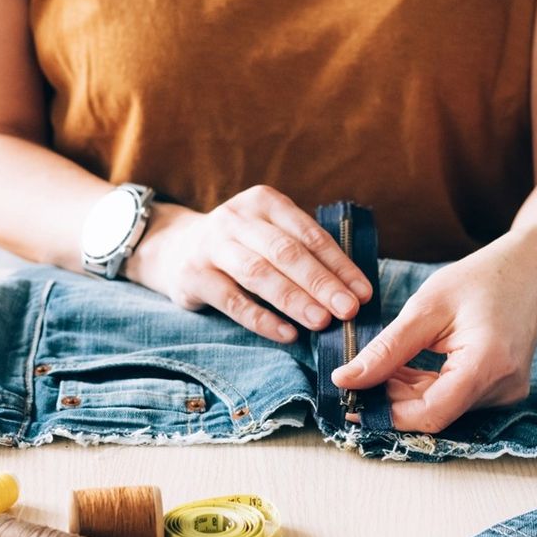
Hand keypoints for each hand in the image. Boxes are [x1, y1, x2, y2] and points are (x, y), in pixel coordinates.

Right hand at [123, 185, 372, 342]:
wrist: (174, 249)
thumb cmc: (239, 247)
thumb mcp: (267, 234)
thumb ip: (302, 253)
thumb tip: (352, 292)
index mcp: (264, 202)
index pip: (308, 234)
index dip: (338, 264)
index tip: (363, 292)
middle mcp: (236, 219)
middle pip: (285, 252)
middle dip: (320, 282)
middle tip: (348, 309)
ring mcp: (211, 246)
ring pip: (259, 273)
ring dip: (294, 299)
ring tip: (322, 322)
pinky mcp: (193, 275)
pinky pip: (232, 300)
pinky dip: (262, 319)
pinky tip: (287, 334)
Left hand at [330, 236, 536, 432]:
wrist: (527, 273)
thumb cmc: (478, 280)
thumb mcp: (424, 308)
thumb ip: (386, 349)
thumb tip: (346, 380)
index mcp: (488, 364)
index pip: (431, 413)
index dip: (386, 414)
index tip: (349, 404)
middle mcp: (503, 389)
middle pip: (434, 413)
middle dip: (389, 401)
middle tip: (354, 381)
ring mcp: (505, 394)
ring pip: (440, 409)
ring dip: (403, 394)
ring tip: (379, 367)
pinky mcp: (500, 392)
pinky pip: (452, 401)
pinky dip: (422, 389)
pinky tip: (402, 369)